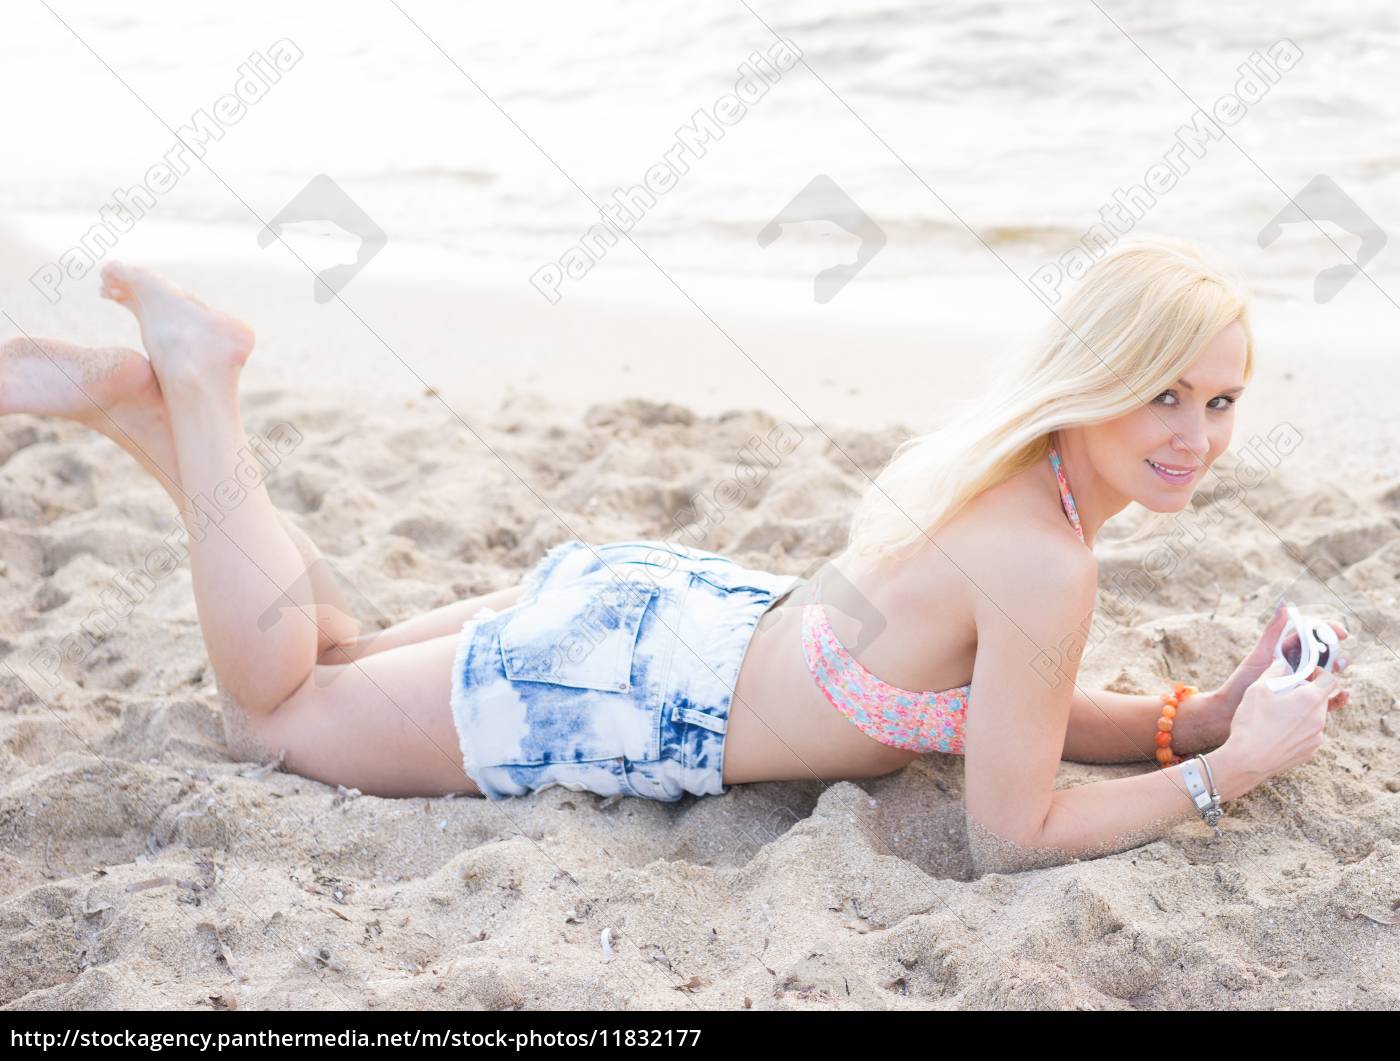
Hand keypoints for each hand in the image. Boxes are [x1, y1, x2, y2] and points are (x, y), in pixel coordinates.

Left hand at [1213, 601, 1349, 720]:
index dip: (1330, 631)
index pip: (1314, 635)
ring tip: (1338, 673)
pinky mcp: (1304, 703)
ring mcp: (1302, 684)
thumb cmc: (1242, 682)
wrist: (1230, 712)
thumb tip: (1285, 605)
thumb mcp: (1260, 655)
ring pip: (1328, 674)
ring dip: (1338, 672)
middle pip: (1326, 654)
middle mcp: (1298, 665)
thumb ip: (1273, 632)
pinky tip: (1343, 695)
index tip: (1341, 634)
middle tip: (1338, 660)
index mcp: (1288, 650)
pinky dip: (1337, 696)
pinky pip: (1325, 699)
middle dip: (1337, 653)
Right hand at [1221, 657, 1335, 787]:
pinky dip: (1299, 729)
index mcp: (1310, 699)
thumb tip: (1282, 664)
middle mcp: (1319, 719)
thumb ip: (1273, 671)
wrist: (1247, 760)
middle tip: (1286, 693)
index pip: (1330, 680)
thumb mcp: (1257, 689)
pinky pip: (1309, 734)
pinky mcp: (1309, 752)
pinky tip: (1278, 731)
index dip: (1319, 673)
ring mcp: (1316, 738)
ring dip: (1303, 712)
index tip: (1305, 674)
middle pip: (1322, 699)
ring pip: (1315, 717)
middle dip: (1307, 693)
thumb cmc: (1252, 723)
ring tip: (1279, 714)